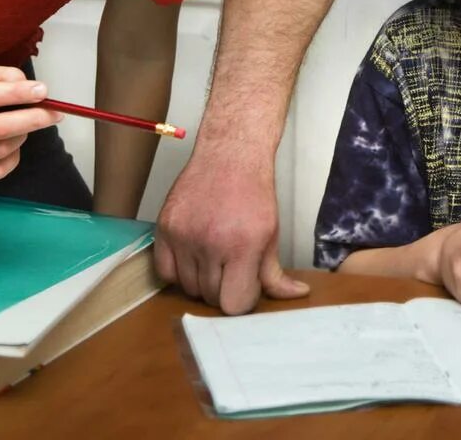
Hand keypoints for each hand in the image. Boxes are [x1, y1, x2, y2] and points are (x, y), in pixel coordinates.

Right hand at [155, 139, 307, 313]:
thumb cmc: (253, 193)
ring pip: (188, 288)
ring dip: (201, 281)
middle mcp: (210, 243)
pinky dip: (178, 272)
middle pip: (211, 298)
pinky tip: (193, 257)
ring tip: (214, 258)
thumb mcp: (271, 233)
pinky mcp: (164, 228)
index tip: (245, 287)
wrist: (230, 155)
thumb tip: (296, 295)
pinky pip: (164, 273)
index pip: (234, 304)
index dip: (242, 300)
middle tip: (232, 268)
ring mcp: (184, 236)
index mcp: (243, 246)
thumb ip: (275, 272)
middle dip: (224, 288)